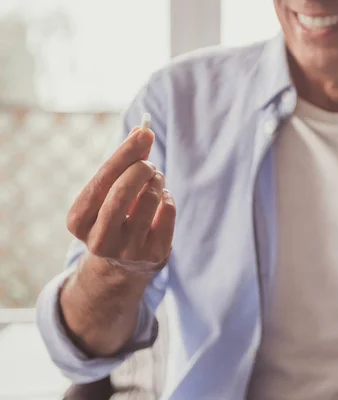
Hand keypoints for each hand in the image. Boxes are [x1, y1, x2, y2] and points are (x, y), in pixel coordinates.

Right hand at [67, 127, 175, 274]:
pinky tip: (161, 198)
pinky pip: (167, 212)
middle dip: (141, 168)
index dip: (125, 153)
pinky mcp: (153, 255)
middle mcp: (99, 240)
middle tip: (149, 163)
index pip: (102, 179)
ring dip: (157, 181)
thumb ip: (124, 162)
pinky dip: (167, 198)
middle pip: (122, 192)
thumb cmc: (114, 215)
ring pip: (149, 201)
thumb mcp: (109, 192)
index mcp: (78, 221)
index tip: (144, 132)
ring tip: (155, 179)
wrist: (123, 265)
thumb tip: (143, 130)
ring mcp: (127, 251)